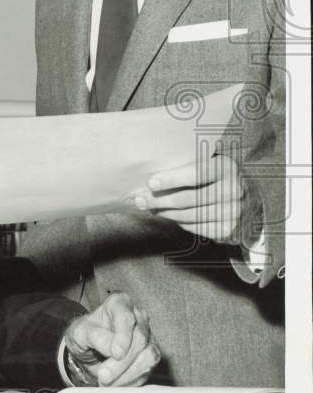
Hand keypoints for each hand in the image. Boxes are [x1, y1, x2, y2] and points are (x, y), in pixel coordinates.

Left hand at [63, 293, 158, 386]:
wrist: (88, 350)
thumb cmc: (84, 335)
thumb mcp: (80, 332)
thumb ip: (95, 336)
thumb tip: (112, 349)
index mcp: (120, 303)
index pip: (126, 318)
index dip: (123, 337)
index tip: (115, 354)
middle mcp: (138, 317)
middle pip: (139, 340)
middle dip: (121, 363)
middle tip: (103, 377)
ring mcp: (148, 337)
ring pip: (148, 357)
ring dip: (128, 374)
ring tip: (107, 381)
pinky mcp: (150, 356)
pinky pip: (148, 370)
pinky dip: (131, 380)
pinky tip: (116, 383)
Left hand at [137, 154, 258, 243]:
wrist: (251, 198)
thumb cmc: (218, 176)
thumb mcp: (211, 162)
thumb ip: (188, 163)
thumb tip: (152, 173)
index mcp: (227, 167)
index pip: (195, 174)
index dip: (171, 179)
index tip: (150, 183)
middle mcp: (234, 190)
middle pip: (187, 199)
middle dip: (160, 200)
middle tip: (140, 200)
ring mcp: (233, 212)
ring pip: (189, 216)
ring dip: (165, 213)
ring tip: (150, 208)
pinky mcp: (229, 230)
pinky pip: (196, 228)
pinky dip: (180, 223)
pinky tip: (170, 216)